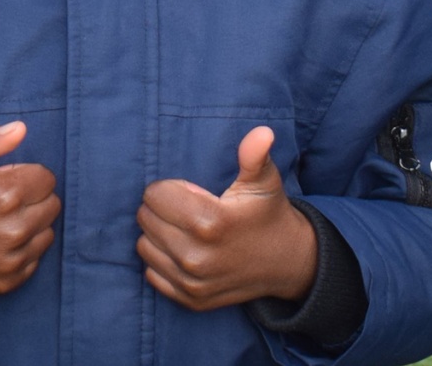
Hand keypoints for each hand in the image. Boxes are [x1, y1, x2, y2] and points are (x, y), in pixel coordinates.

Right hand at [0, 122, 59, 293]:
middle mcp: (13, 228)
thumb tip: (20, 129)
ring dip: (32, 224)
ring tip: (2, 221)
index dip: (27, 174)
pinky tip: (0, 242)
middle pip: (52, 205)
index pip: (47, 178)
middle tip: (5, 200)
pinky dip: (24, 249)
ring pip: (47, 232)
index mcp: (4, 193)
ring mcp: (11, 258)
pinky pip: (36, 259)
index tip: (6, 179)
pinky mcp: (9, 280)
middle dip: (33, 198)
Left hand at [136, 126, 316, 310]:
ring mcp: (192, 282)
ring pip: (144, 246)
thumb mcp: (264, 181)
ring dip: (158, 234)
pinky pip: (152, 272)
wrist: (287, 262)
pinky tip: (184, 250)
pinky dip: (162, 260)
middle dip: (161, 209)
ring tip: (183, 228)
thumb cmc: (267, 213)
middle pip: (146, 219)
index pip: (154, 196)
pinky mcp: (190, 299)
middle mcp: (197, 257)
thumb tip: (262, 132)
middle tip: (185, 208)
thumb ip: (255, 156)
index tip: (189, 191)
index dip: (168, 188)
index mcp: (210, 222)